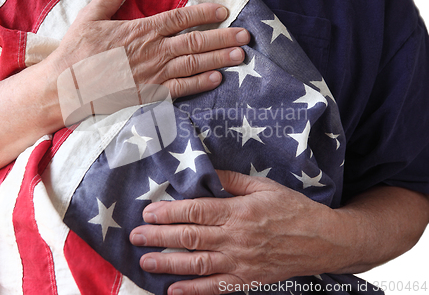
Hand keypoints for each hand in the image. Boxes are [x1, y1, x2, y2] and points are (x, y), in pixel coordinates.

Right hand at [46, 0, 248, 98]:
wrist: (66, 89)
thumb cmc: (76, 53)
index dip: (204, 14)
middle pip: (195, 42)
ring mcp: (153, 75)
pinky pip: (180, 89)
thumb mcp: (89, 18)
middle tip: (245, 36)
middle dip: (223, 38)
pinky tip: (217, 80)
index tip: (223, 12)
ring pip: (193, 64)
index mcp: (141, 30)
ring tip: (240, 56)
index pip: (180, 18)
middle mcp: (153, 51)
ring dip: (219, 59)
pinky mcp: (149, 95)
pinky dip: (200, 84)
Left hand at [130, 170, 345, 294]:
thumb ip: (233, 180)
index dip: (169, 213)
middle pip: (190, 237)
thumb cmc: (292, 209)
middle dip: (159, 237)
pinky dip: (193, 291)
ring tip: (145, 261)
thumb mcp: (264, 186)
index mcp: (239, 212)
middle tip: (135, 236)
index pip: (196, 211)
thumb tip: (206, 174)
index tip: (148, 213)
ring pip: (197, 263)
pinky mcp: (247, 279)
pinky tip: (172, 291)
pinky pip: (215, 288)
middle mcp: (236, 238)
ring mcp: (241, 262)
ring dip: (168, 263)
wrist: (322, 240)